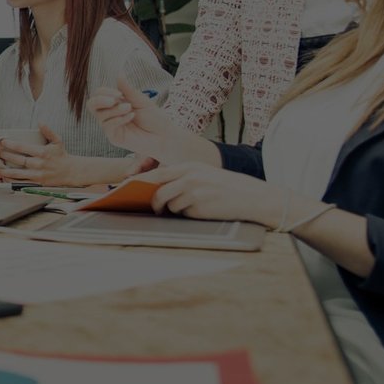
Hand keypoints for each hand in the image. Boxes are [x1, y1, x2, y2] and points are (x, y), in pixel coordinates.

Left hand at [0, 126, 75, 184]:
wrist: (71, 172)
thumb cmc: (62, 156)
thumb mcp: (57, 140)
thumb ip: (48, 131)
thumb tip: (40, 121)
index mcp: (42, 153)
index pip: (23, 147)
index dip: (10, 144)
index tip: (2, 141)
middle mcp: (39, 164)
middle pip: (17, 160)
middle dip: (4, 155)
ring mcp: (37, 175)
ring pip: (17, 173)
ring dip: (4, 170)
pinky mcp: (36, 183)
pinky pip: (21, 183)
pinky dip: (11, 180)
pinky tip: (3, 176)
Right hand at [88, 79, 186, 159]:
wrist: (164, 135)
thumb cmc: (154, 118)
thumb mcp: (140, 99)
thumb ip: (126, 88)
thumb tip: (118, 73)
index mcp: (116, 104)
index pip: (99, 95)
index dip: (105, 92)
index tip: (119, 93)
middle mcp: (111, 115)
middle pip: (92, 105)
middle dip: (100, 100)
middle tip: (114, 100)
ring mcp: (111, 126)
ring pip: (100, 115)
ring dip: (115, 110)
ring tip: (129, 108)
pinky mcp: (114, 137)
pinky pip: (108, 126)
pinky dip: (118, 119)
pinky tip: (131, 117)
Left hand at [137, 162, 285, 225]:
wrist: (253, 197)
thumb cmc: (227, 186)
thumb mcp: (204, 174)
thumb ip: (182, 178)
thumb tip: (158, 189)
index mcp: (189, 167)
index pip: (157, 173)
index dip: (141, 182)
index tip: (130, 189)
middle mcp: (189, 178)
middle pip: (158, 191)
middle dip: (152, 201)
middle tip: (154, 208)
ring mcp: (194, 193)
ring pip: (170, 205)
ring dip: (174, 210)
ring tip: (189, 208)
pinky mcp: (200, 208)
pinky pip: (184, 215)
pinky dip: (188, 215)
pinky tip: (202, 211)